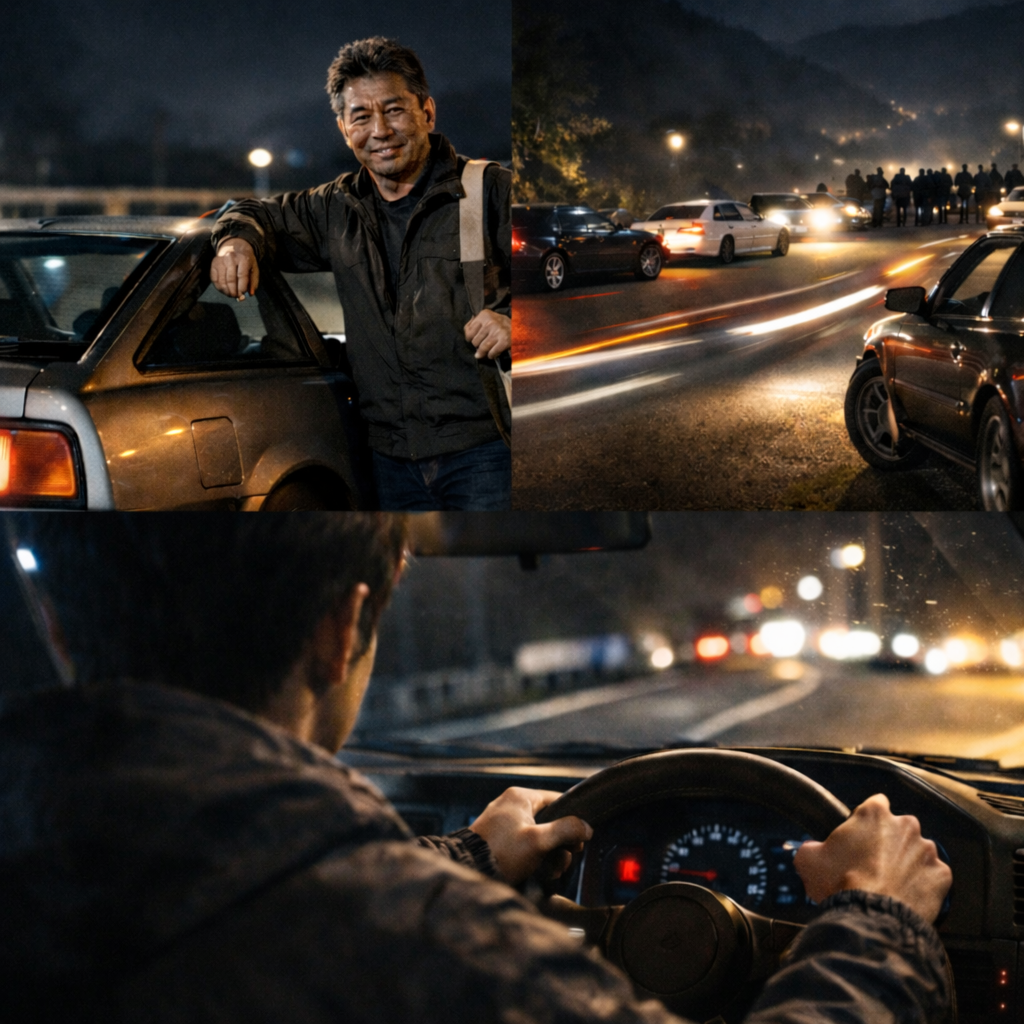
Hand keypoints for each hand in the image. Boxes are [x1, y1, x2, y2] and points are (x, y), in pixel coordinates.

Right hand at [211, 238, 258, 299]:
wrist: (234, 246)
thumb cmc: (246, 260)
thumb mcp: (253, 268)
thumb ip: (253, 282)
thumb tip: (250, 294)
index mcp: (243, 259)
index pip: (242, 276)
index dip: (242, 288)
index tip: (242, 295)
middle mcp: (230, 258)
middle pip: (230, 279)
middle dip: (233, 291)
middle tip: (236, 297)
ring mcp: (220, 260)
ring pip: (221, 281)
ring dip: (226, 291)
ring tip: (230, 295)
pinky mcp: (213, 263)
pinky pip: (214, 279)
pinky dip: (219, 287)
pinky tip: (224, 290)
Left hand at [465, 309, 509, 359]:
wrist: (519, 327)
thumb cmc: (500, 324)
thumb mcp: (488, 318)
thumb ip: (474, 323)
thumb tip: (466, 332)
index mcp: (484, 315)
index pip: (469, 332)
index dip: (471, 338)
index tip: (475, 339)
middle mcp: (490, 322)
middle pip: (475, 341)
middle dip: (478, 346)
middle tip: (482, 345)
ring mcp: (497, 331)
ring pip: (482, 348)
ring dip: (482, 353)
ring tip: (484, 353)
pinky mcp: (504, 341)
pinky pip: (491, 352)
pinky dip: (491, 355)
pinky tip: (492, 354)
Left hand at [469, 787, 591, 884]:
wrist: (470, 871)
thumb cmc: (502, 852)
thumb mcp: (538, 841)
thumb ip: (565, 830)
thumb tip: (586, 827)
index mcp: (520, 797)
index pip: (558, 800)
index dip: (572, 820)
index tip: (578, 840)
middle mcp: (512, 804)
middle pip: (550, 820)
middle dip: (560, 845)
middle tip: (562, 861)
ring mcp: (505, 822)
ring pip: (539, 834)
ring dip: (549, 854)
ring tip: (550, 871)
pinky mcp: (500, 838)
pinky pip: (526, 843)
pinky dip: (535, 857)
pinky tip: (539, 872)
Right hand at [794, 793, 951, 922]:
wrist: (872, 916)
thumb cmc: (840, 883)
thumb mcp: (809, 859)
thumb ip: (812, 846)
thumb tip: (812, 850)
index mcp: (874, 813)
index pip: (875, 804)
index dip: (866, 821)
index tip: (860, 837)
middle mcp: (906, 825)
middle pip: (899, 827)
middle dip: (890, 842)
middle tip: (874, 864)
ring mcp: (927, 850)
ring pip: (918, 851)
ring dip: (908, 863)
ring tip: (893, 884)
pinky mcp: (942, 875)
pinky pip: (934, 876)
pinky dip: (925, 884)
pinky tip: (908, 895)